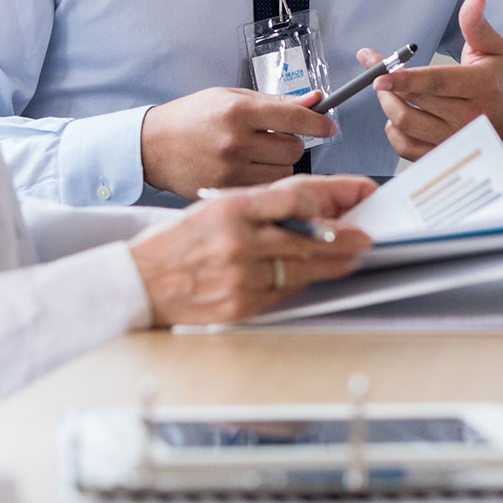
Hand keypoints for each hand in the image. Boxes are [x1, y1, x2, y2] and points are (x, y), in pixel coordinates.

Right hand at [129, 174, 374, 326]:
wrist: (137, 281)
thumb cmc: (177, 241)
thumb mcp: (215, 206)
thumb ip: (263, 204)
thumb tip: (313, 205)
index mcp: (232, 207)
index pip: (296, 197)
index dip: (334, 197)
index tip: (357, 197)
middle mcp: (238, 241)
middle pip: (309, 238)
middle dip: (344, 238)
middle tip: (365, 237)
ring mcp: (240, 276)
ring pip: (302, 269)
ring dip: (331, 265)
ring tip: (348, 258)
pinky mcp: (239, 306)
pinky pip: (283, 294)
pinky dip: (299, 285)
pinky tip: (310, 278)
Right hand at [140, 87, 336, 196]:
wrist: (152, 146)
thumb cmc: (192, 117)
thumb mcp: (232, 97)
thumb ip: (275, 101)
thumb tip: (315, 100)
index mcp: (238, 111)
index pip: (293, 117)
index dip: (318, 122)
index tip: (328, 126)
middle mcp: (235, 141)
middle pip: (294, 149)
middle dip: (292, 142)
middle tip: (273, 138)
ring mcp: (230, 170)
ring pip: (284, 172)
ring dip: (279, 163)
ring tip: (256, 154)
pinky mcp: (226, 191)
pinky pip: (266, 188)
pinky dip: (265, 179)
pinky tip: (247, 169)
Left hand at [366, 0, 502, 161]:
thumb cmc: (501, 81)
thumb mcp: (494, 49)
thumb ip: (477, 25)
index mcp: (481, 87)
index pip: (436, 83)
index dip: (405, 79)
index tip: (378, 74)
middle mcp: (469, 117)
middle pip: (414, 103)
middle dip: (387, 85)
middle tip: (377, 70)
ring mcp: (456, 139)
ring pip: (407, 125)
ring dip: (388, 106)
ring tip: (388, 91)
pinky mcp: (444, 154)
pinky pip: (407, 148)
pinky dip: (394, 131)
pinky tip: (398, 116)